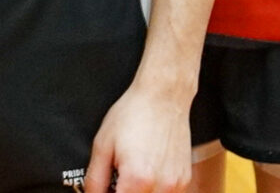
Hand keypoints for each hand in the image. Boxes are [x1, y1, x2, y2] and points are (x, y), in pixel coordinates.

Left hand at [84, 77, 194, 191]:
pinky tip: (146, 174)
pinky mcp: (184, 180)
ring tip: (131, 178)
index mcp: (137, 179)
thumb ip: (95, 178)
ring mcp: (176, 185)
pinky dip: (153, 191)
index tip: (105, 190)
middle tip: (116, 182)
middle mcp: (160, 186)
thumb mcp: (102, 145)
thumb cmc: (134, 115)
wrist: (163, 97)